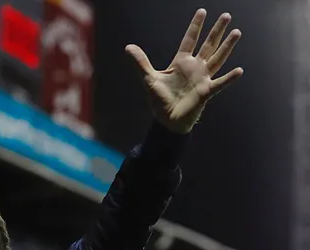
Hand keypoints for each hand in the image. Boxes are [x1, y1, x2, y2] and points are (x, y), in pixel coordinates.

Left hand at [126, 9, 242, 133]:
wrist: (167, 120)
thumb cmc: (160, 100)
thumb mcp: (149, 79)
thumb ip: (141, 62)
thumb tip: (128, 47)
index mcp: (181, 63)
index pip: (190, 40)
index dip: (195, 26)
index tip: (202, 11)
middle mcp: (195, 68)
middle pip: (208, 45)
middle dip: (217, 31)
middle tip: (226, 15)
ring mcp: (202, 79)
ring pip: (217, 59)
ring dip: (227, 47)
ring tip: (237, 32)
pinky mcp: (206, 92)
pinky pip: (219, 84)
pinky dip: (229, 78)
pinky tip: (239, 70)